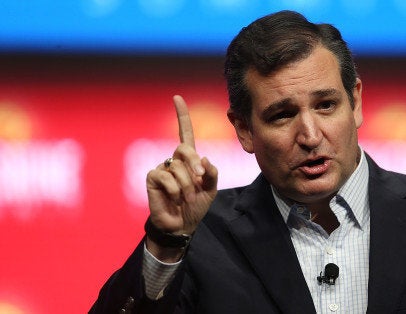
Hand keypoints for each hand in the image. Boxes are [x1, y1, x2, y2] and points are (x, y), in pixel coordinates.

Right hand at [145, 95, 217, 257]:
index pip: (184, 133)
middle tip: (200, 178)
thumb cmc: (196, 206)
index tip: (177, 97)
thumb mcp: (210, 189)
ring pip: (178, 167)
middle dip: (194, 163)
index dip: (181, 116)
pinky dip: (175, 189)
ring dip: (187, 184)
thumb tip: (205, 158)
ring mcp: (162, 168)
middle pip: (183, 148)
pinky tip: (174, 197)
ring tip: (186, 197)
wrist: (182, 225)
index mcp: (189, 160)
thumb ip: (212, 173)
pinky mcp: (152, 178)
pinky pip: (166, 176)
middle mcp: (174, 161)